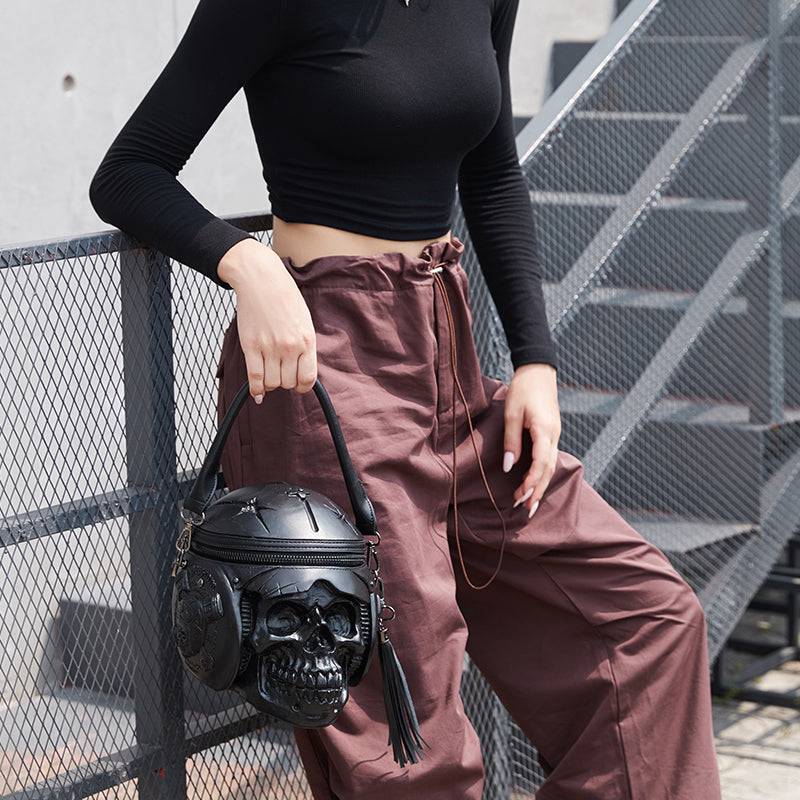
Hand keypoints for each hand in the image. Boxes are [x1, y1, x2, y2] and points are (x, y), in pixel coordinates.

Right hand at [217, 238, 316, 401]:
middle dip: (285, 382)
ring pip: (272, 383)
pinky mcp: (251, 346)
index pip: (308, 378)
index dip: (302, 386)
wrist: (261, 280)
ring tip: (269, 374)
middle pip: (288, 383)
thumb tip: (302, 372)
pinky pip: (255, 377)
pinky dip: (256, 389)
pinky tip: (257, 393)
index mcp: (306, 341)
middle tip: (281, 373)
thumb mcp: (304, 322)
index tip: (297, 384)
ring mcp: (269, 347)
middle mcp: (289, 347)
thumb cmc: (285, 299)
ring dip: (271, 384)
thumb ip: (305, 347)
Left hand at [502, 363, 560, 515]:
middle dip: (537, 491)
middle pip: (548, 470)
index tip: (520, 497)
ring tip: (530, 504)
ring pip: (551, 466)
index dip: (531, 482)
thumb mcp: (511, 413)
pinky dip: (543, 474)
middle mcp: (554, 436)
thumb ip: (511, 441)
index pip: (541, 464)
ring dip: (540, 486)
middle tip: (525, 511)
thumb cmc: (522, 389)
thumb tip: (510, 468)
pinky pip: (550, 458)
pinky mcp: (552, 433)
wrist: (538, 371)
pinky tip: (536, 484)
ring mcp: (555, 435)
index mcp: (544, 430)